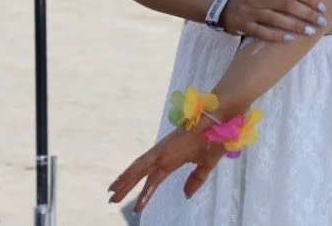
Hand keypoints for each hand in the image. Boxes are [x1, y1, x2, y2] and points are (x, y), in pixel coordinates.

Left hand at [108, 124, 226, 212]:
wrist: (220, 124)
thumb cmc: (214, 140)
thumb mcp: (205, 166)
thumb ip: (196, 180)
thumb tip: (186, 195)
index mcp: (172, 162)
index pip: (153, 181)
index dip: (144, 194)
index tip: (136, 207)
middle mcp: (163, 157)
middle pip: (141, 175)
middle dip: (127, 188)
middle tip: (112, 200)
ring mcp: (161, 152)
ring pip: (138, 169)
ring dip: (124, 181)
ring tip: (111, 193)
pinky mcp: (162, 148)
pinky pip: (143, 161)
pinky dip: (132, 170)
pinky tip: (121, 179)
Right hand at [222, 0, 326, 41]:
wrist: (224, 8)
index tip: (321, 6)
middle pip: (286, 4)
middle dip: (306, 13)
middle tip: (321, 21)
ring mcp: (250, 11)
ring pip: (275, 18)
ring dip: (295, 26)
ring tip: (310, 32)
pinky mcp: (245, 25)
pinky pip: (262, 32)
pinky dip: (277, 36)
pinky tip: (290, 39)